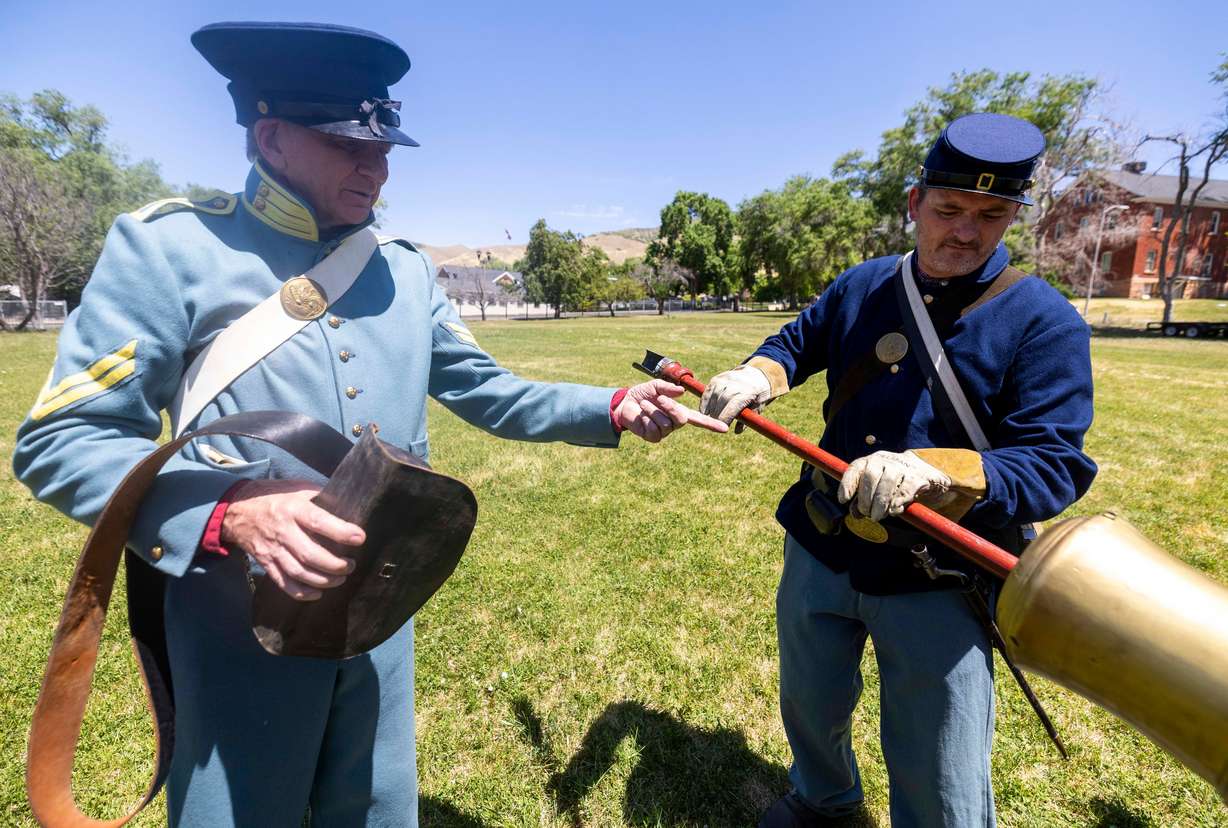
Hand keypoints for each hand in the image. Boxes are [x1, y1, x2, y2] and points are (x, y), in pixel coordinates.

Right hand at [221, 479, 365, 600]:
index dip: (341, 532)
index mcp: (293, 509)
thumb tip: (348, 504)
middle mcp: (283, 531)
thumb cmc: (274, 496)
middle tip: (351, 565)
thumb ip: (320, 496)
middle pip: (310, 554)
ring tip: (341, 578)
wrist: (236, 510)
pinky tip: (318, 593)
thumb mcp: (296, 488)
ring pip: (299, 572)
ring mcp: (272, 550)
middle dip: (335, 565)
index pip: (319, 522)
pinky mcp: (265, 563)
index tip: (360, 538)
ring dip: (323, 580)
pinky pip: (283, 583)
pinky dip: (302, 593)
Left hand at [615, 379, 728, 441]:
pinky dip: (645, 418)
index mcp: (679, 411)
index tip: (724, 429)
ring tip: (645, 405)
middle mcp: (674, 423)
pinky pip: (653, 429)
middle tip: (659, 398)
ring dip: (652, 410)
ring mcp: (664, 432)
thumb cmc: (642, 394)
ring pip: (664, 423)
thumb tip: (681, 392)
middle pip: (681, 419)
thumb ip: (667, 388)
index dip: (711, 424)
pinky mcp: (653, 437)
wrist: (624, 403)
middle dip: (669, 407)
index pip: (698, 420)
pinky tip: (641, 416)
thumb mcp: (655, 386)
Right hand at [699, 365, 771, 424]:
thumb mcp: (758, 407)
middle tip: (714, 426)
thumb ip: (748, 420)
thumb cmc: (758, 396)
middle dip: (716, 416)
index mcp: (747, 392)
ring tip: (710, 420)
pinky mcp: (716, 379)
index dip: (725, 418)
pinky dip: (704, 403)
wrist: (756, 376)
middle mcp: (734, 384)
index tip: (722, 428)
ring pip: (712, 398)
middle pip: (720, 402)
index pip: (732, 407)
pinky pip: (707, 393)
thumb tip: (737, 431)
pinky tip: (705, 412)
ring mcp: (724, 380)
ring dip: (709, 411)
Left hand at [836, 450, 951, 522]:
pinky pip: (906, 489)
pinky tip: (894, 511)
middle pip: (870, 476)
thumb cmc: (895, 483)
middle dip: (865, 498)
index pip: (855, 468)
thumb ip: (863, 499)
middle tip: (867, 513)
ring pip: (888, 482)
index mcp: (872, 461)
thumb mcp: (877, 488)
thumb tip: (855, 513)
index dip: (847, 484)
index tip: (843, 500)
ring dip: (880, 502)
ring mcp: (903, 466)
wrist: (926, 476)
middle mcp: (886, 460)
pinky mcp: (918, 477)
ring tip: (878, 516)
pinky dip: (897, 501)